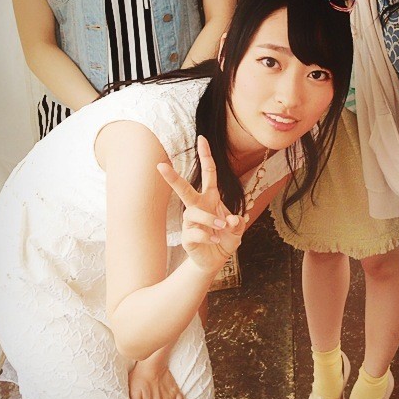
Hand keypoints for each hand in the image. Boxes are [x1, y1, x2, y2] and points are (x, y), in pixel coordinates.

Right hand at [157, 136, 246, 274]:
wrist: (216, 259)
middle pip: (184, 189)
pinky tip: (215, 240)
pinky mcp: (187, 237)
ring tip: (222, 227)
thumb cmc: (225, 237)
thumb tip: (232, 220)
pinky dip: (208, 236)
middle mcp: (198, 206)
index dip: (205, 155)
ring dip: (210, 219)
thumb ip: (238, 223)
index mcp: (211, 197)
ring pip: (194, 213)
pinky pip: (194, 232)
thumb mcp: (237, 229)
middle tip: (161, 166)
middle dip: (172, 177)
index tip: (202, 139)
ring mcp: (190, 222)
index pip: (208, 173)